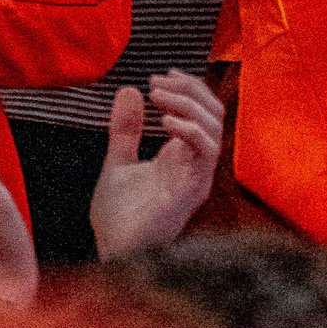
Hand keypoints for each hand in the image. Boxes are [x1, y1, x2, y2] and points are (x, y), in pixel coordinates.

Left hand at [89, 71, 224, 258]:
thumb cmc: (118, 218)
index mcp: (183, 155)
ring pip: (213, 126)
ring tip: (156, 96)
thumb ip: (125, 130)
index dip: (189, 87)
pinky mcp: (194, 190)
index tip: (162, 74)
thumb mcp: (117, 163)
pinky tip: (163, 122)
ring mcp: (198, 176)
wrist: (112, 253)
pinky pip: (206, 151)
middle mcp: (196, 163)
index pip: (203, 109)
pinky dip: (189, 129)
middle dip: (189, 89)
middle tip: (156, 82)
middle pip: (214, 111)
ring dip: (187, 104)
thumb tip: (128, 89)